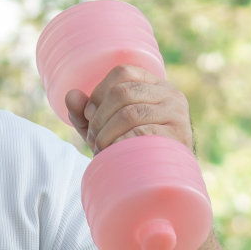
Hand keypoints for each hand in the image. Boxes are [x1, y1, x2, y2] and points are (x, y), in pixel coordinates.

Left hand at [65, 65, 193, 154]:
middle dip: (99, 118)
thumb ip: (84, 113)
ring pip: (130, 113)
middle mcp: (170, 94)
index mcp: (153, 85)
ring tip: (101, 149)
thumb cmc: (129, 148)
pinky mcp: (179, 135)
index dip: (99, 92)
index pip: (122, 72)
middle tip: (93, 138)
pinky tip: (116, 154)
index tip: (89, 114)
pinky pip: (142, 133)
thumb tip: (71, 95)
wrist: (159, 177)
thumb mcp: (105, 128)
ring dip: (106, 134)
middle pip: (122, 92)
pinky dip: (121, 144)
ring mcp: (177, 114)